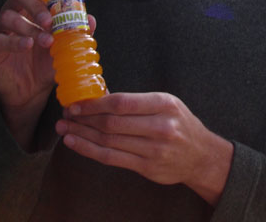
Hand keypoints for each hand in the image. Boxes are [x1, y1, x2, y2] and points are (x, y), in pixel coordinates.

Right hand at [0, 0, 96, 148]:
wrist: (31, 92)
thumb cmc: (48, 61)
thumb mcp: (67, 45)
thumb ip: (77, 30)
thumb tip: (90, 19)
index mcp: (36, 2)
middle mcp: (17, 8)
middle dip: (35, 2)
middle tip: (50, 20)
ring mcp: (2, 26)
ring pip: (9, 14)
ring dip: (29, 26)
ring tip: (45, 41)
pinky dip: (16, 40)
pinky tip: (28, 46)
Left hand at [55, 93, 232, 205]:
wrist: (201, 155)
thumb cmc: (179, 124)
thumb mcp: (166, 104)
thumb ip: (137, 102)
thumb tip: (99, 98)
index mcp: (164, 104)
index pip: (122, 103)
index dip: (95, 104)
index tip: (76, 103)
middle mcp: (161, 126)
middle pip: (112, 123)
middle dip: (84, 118)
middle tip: (66, 115)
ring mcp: (154, 149)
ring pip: (108, 141)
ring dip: (82, 134)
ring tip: (64, 129)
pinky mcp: (147, 167)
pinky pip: (112, 158)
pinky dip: (89, 151)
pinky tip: (74, 143)